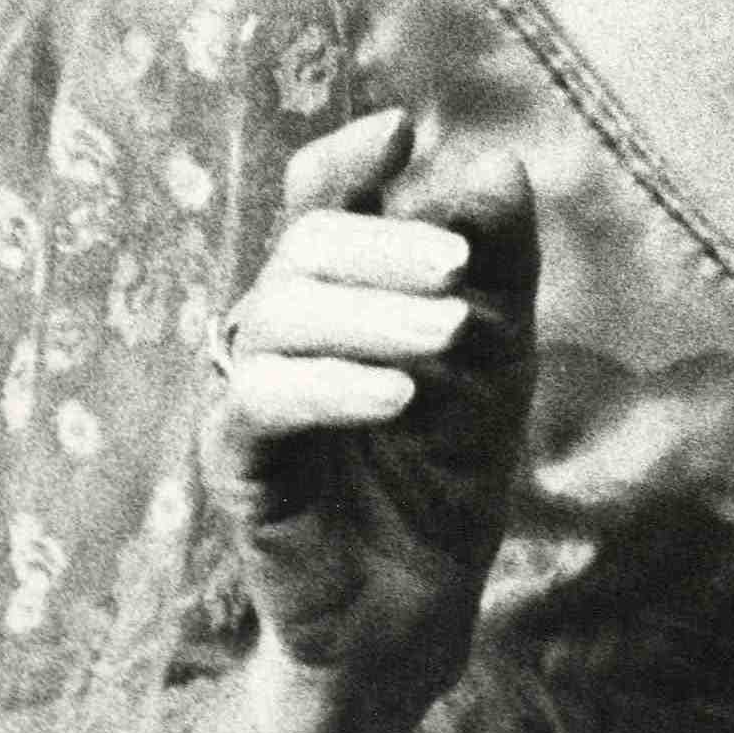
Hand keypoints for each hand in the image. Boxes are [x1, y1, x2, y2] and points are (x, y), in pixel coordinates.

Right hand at [201, 107, 537, 732]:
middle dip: (387, 245)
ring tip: (450, 338)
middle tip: (461, 276)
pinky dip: (332, 384)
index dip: (348, 157)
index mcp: (338, 285)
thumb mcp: (499, 351)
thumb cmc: (452, 464)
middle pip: (306, 240)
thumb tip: (497, 163)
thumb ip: (500, 261)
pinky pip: (261, 399)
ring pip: (280, 310)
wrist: (420, 601)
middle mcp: (281, 322)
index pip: (321, 194)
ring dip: (373, 313)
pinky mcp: (233, 461)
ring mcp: (248, 389)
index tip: (399, 130)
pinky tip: (398, 394)